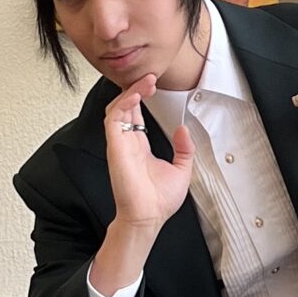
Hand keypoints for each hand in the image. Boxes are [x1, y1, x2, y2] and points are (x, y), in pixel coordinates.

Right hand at [103, 74, 192, 235]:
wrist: (148, 218)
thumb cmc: (158, 201)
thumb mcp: (181, 170)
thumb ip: (184, 149)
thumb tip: (184, 130)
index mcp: (139, 146)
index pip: (135, 114)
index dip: (141, 97)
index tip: (152, 85)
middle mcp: (127, 143)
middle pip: (125, 107)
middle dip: (136, 89)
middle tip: (150, 77)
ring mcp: (120, 144)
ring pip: (117, 108)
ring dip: (130, 93)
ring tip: (145, 82)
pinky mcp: (115, 147)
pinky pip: (113, 119)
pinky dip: (123, 104)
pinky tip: (136, 96)